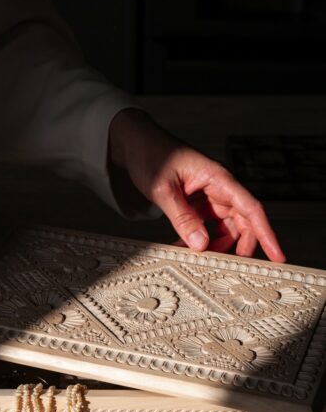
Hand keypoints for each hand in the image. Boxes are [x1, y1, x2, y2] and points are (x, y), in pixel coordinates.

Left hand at [108, 109, 285, 261]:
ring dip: (216, 245)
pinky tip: (185, 247)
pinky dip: (201, 239)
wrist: (134, 144)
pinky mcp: (198, 202)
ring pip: (226, 226)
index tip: (277, 255)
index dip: (267, 234)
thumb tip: (201, 245)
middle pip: (243, 222)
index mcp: (218, 179)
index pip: (251, 208)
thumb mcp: (164, 190)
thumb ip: (182, 218)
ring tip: (196, 256)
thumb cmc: (151, 156)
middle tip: (227, 267)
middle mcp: (219, 187)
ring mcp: (209, 195)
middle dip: (240, 246)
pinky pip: (208, 225)